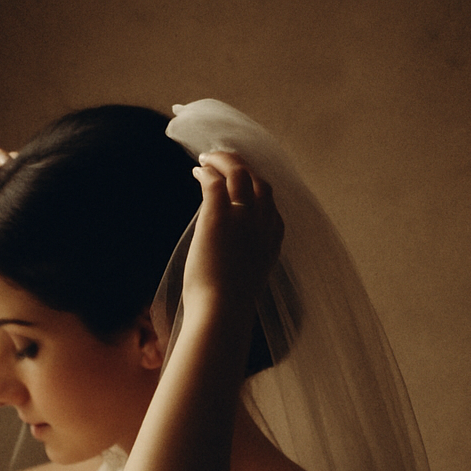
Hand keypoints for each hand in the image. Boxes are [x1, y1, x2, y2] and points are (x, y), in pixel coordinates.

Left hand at [183, 151, 283, 317]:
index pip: (270, 207)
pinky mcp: (219, 216)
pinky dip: (208, 171)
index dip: (256, 192)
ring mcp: (243, 218)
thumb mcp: (245, 283)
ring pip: (238, 173)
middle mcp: (262, 224)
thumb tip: (228, 267)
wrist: (223, 313)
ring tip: (208, 158)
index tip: (241, 188)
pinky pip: (215, 182)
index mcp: (272, 243)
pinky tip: (198, 170)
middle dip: (243, 168)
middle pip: (259, 183)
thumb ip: (244, 265)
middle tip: (225, 163)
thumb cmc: (228, 309)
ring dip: (224, 161)